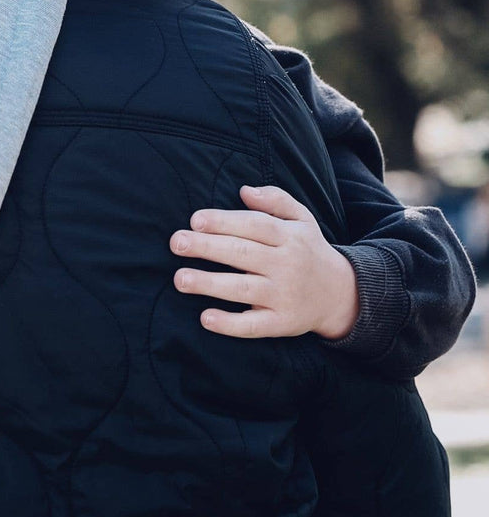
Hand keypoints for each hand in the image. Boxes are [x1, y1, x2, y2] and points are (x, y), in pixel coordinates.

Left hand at [169, 185, 358, 339]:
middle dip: (208, 248)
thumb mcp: (302, 219)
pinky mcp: (282, 322)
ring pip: (243, 289)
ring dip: (210, 284)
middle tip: (177, 243)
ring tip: (180, 278)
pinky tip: (206, 317)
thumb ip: (276, 200)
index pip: (254, 226)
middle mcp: (287, 265)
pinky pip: (254, 325)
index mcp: (289, 237)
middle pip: (243, 254)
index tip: (195, 220)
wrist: (340, 294)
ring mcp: (284, 296)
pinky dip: (230, 324)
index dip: (224, 222)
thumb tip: (244, 190)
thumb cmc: (307, 250)